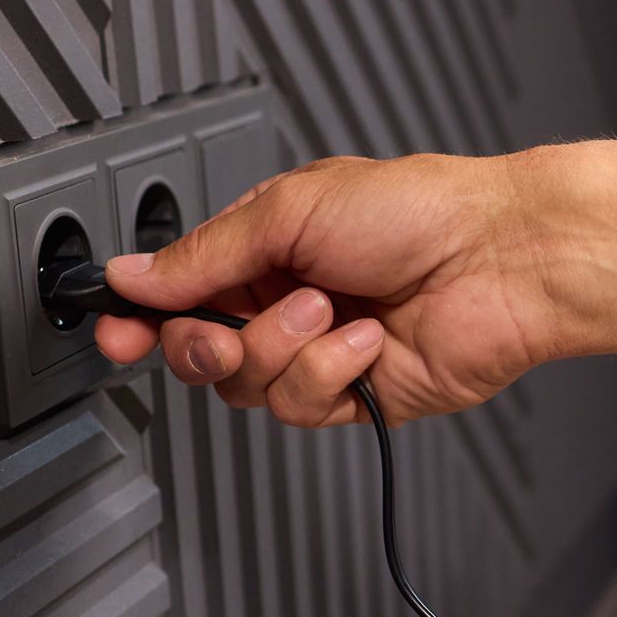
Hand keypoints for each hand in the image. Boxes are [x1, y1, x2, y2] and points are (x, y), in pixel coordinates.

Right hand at [95, 152, 563, 426]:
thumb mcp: (289, 211)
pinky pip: (303, 406)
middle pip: (200, 354)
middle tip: (223, 330)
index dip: (141, 319)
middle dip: (203, 345)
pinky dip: (331, 371)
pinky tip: (368, 340)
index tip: (117, 334)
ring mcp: (321, 351)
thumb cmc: (419, 211)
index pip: (180, 293)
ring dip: (283, 347)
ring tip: (331, 309)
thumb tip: (130, 274)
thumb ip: (202, 254)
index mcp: (264, 248)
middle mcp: (286, 302)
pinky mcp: (356, 394)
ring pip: (248, 388)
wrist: (500, 259)